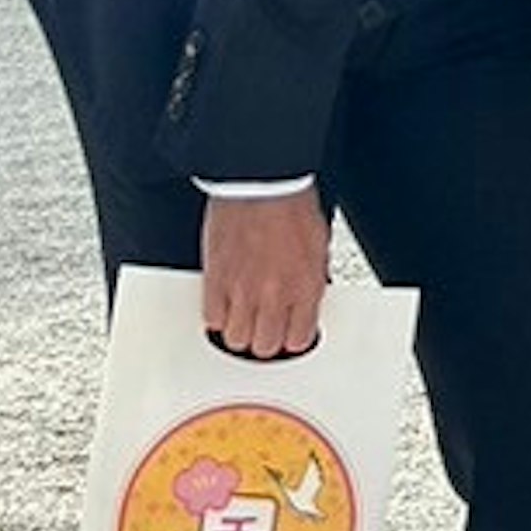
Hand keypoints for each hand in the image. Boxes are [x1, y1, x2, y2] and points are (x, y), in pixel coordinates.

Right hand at [200, 189, 332, 357]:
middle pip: (265, 348)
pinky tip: (226, 304)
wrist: (262, 183)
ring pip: (237, 339)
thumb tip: (305, 305)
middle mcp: (275, 294)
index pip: (299, 340)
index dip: (292, 339)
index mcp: (306, 287)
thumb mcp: (318, 248)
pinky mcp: (217, 279)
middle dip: (266, 339)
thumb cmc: (292, 206)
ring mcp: (244, 290)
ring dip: (241, 330)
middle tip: (265, 325)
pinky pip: (213, 318)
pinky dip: (218, 315)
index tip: (288, 332)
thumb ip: (310, 283)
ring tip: (244, 316)